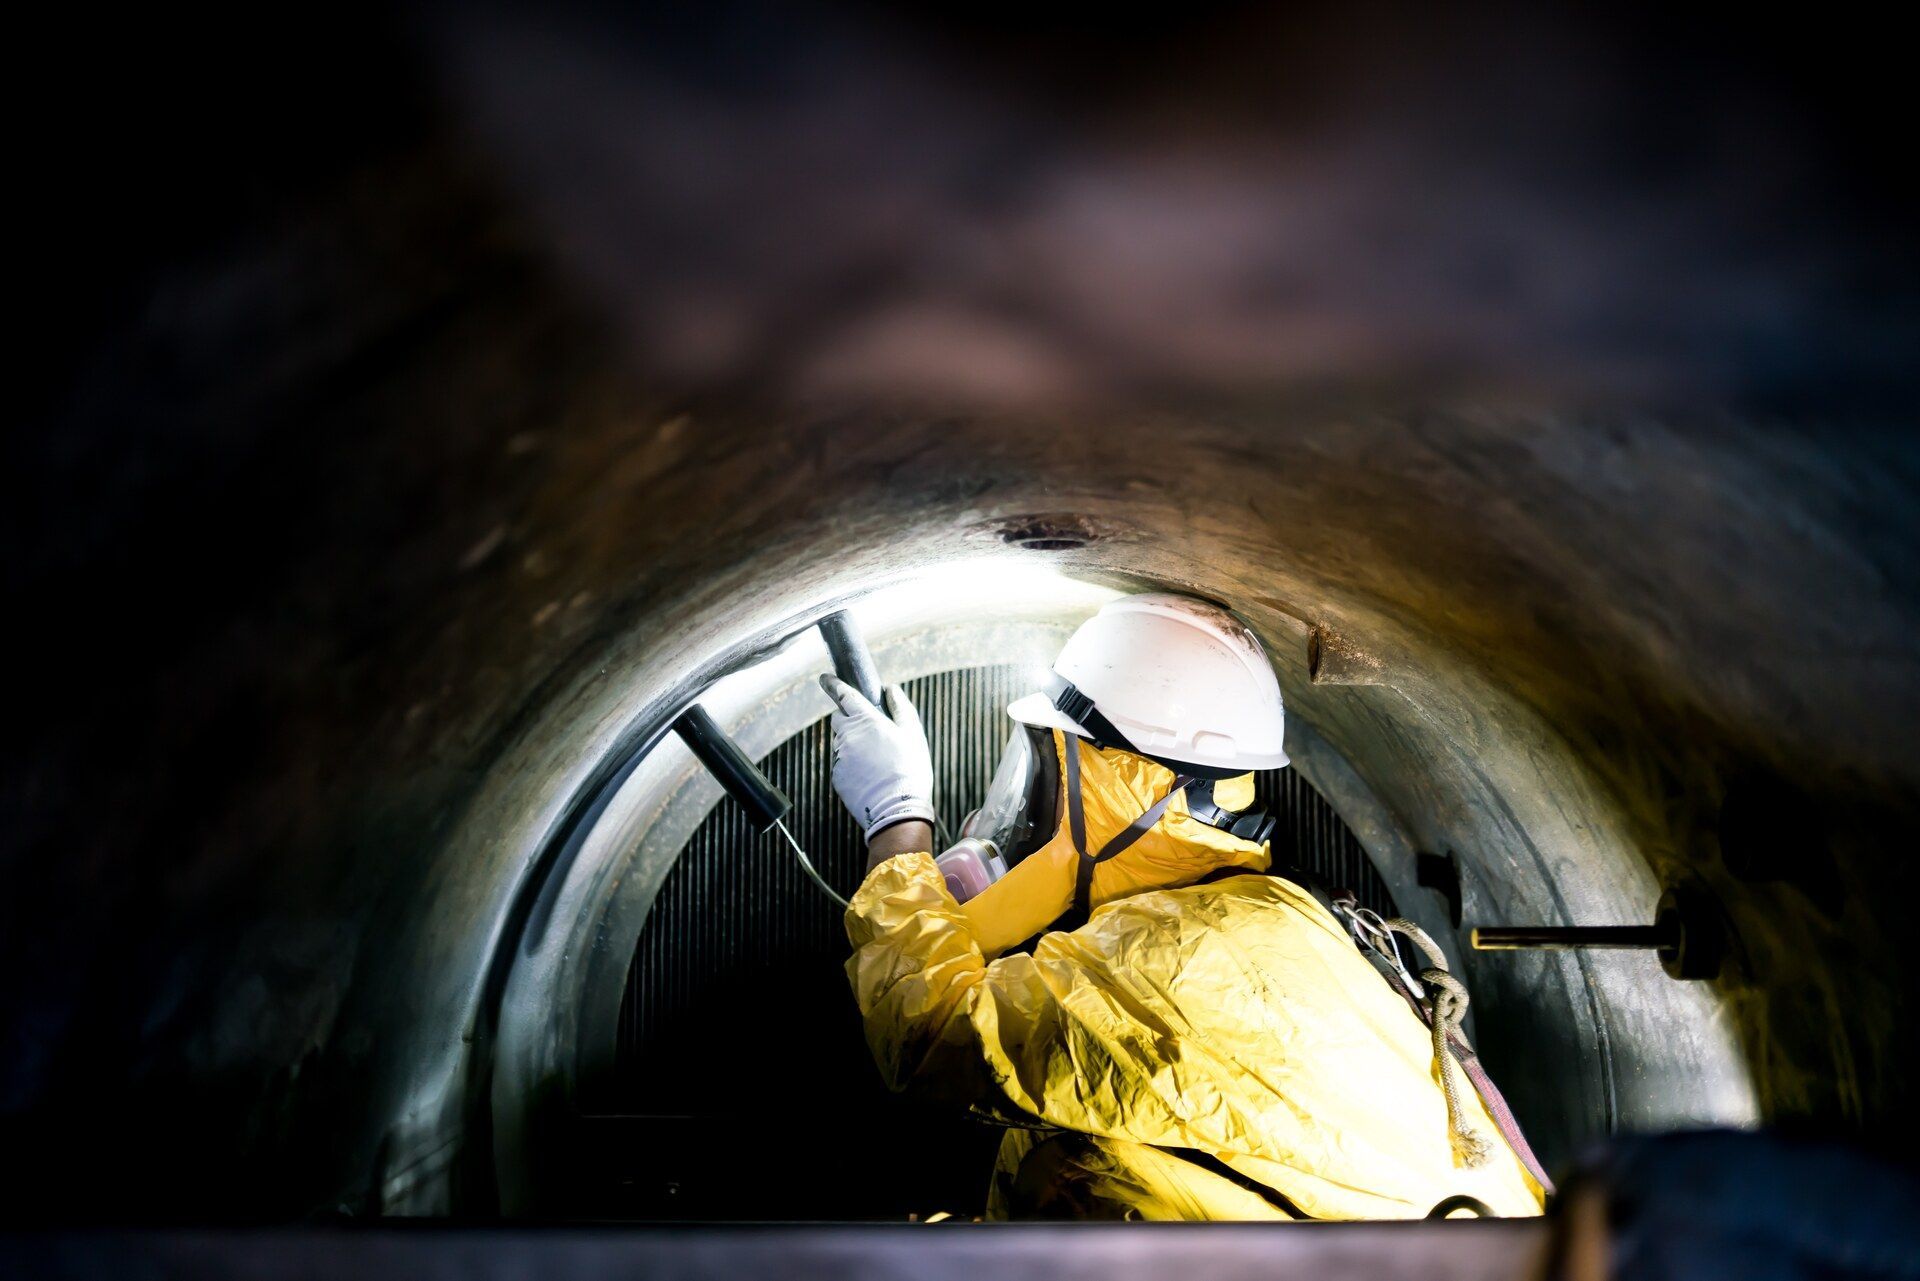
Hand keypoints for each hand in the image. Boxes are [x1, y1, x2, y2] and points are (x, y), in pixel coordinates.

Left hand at [819, 674, 935, 840]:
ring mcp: (839, 757)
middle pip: (838, 718)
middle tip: (870, 732)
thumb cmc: (910, 770)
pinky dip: (851, 765)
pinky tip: (870, 776)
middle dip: (848, 718)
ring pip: (841, 742)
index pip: (844, 695)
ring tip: (877, 762)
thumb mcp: (913, 735)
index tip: (825, 678)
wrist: (896, 809)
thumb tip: (891, 689)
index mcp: (867, 720)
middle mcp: (848, 735)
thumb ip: (901, 708)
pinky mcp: (836, 776)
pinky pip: (841, 763)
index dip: (833, 684)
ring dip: (853, 744)